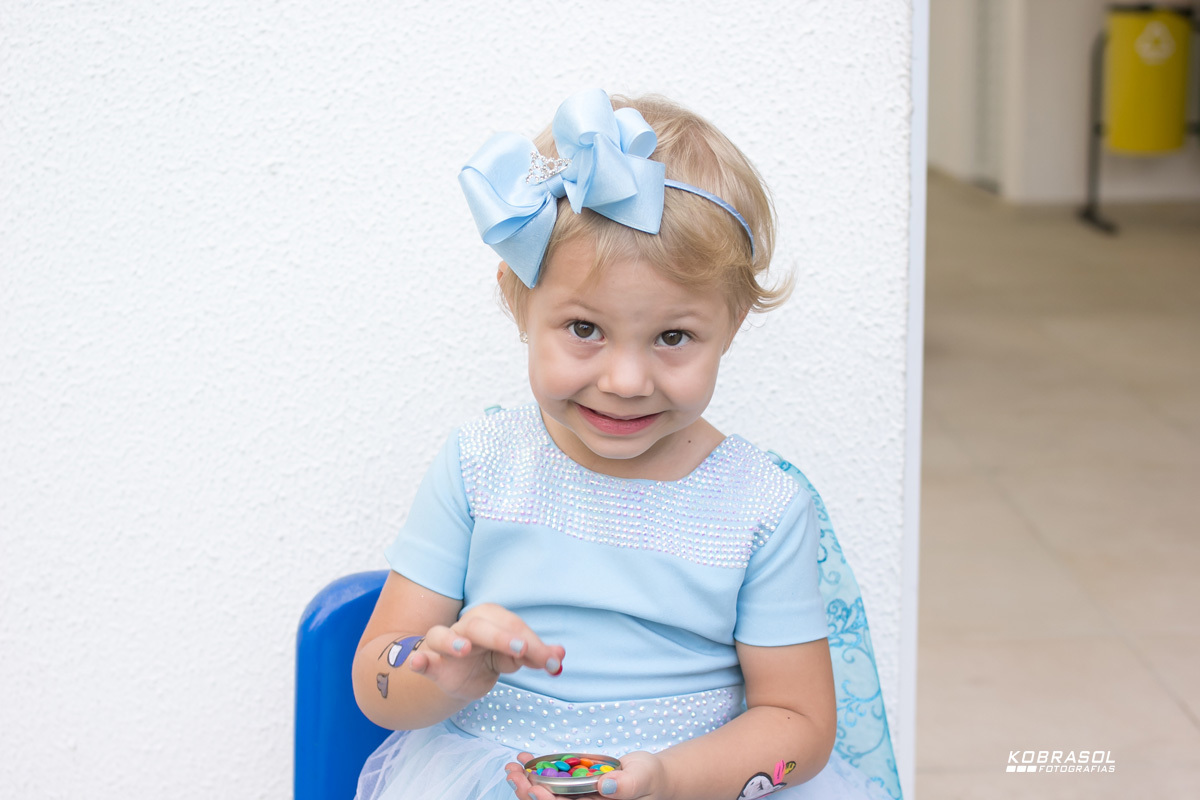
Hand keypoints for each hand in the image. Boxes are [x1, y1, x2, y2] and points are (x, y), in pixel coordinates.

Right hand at [406, 603, 564, 702]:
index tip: (552, 662)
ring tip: (463, 649)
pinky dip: (418, 660)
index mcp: (489, 618)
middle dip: (502, 637)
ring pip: (443, 635)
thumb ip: (535, 656)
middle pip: (481, 626)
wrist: (456, 676)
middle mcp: (465, 626)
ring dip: (453, 641)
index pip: (512, 627)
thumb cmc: (488, 658)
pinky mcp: (429, 663)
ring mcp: (444, 644)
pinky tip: (418, 663)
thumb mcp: (512, 657)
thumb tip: (560, 655)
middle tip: (522, 651)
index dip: (533, 644)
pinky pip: (420, 659)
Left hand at [504, 751, 667, 799]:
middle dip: (528, 791)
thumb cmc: (651, 779)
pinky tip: (524, 758)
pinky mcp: (574, 788)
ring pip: (546, 795)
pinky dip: (537, 770)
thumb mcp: (643, 778)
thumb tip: (606, 787)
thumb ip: (627, 785)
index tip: (534, 788)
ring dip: (526, 782)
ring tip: (512, 766)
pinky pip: (551, 781)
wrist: (651, 777)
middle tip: (513, 773)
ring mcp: (577, 799)